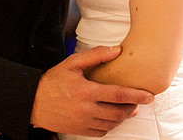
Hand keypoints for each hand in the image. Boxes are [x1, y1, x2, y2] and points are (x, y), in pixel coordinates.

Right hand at [30, 45, 154, 136]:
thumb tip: (117, 50)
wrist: (33, 101)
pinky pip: (101, 132)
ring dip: (123, 117)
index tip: (149, 96)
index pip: (119, 95)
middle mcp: (86, 109)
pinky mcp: (79, 130)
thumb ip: (96, 56)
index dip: (137, 96)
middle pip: (119, 112)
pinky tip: (112, 118)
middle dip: (133, 108)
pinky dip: (111, 126)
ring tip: (128, 110)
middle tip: (139, 103)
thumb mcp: (72, 63)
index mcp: (87, 91)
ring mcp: (83, 122)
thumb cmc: (53, 81)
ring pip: (112, 123)